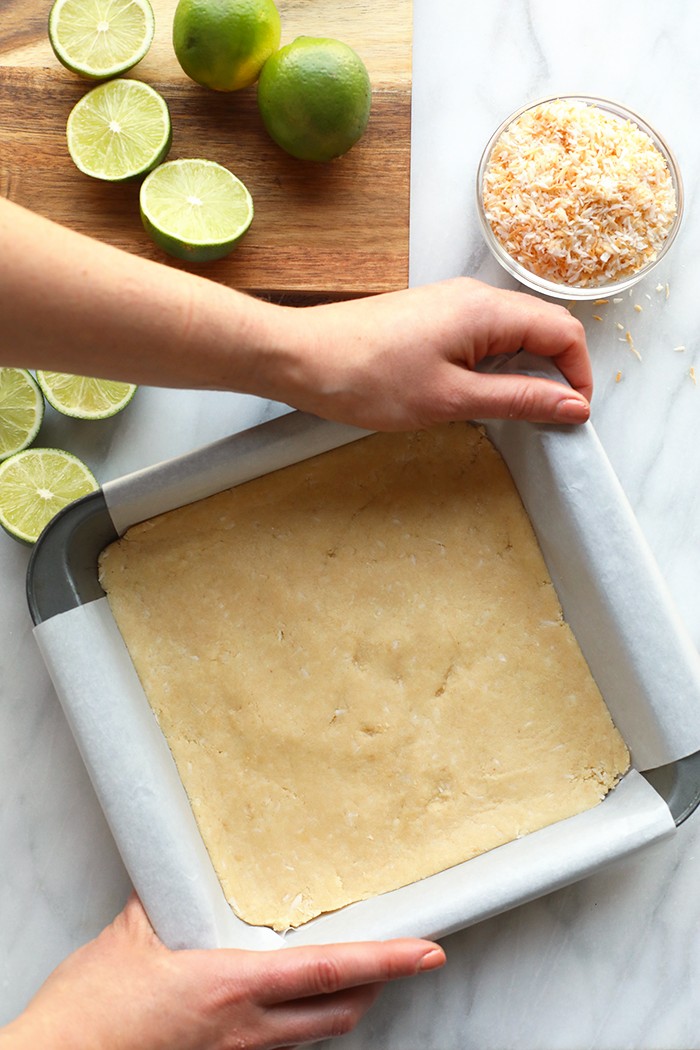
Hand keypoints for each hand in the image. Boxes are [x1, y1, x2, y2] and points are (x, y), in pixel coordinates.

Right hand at [1, 895, 444, 1049]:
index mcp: (231, 987)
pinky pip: (277, 1046)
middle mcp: (244, 1030)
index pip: (330, 972)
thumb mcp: (130, 937)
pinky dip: (298, 1023)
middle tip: (402, 958)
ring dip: (342, 1006)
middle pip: (339, 1013)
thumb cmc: (91, 1013)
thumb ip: (166, 902)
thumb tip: (179, 875)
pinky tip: (286, 1004)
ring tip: (356, 976)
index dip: (387, 961)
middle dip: (379, 986)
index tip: (428, 951)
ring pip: (313, 1035)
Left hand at [284, 277, 591, 430]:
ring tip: (513, 411)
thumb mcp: (451, 400)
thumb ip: (517, 401)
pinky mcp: (432, 316)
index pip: (563, 331)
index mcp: (486, 310)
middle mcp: (473, 296)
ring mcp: (451, 303)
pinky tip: (479, 393)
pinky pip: (483, 335)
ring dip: (526, 369)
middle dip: (558, 371)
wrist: (299, 357)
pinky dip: (496, 363)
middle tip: (550, 418)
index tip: (573, 416)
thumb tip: (571, 406)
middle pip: (543, 326)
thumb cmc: (365, 377)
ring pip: (513, 331)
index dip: (579, 374)